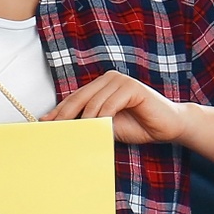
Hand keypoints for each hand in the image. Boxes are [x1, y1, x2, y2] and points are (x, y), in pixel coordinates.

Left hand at [39, 70, 184, 144]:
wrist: (168, 126)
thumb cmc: (139, 126)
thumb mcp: (108, 126)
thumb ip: (90, 123)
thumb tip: (66, 129)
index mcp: (101, 85)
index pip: (75, 98)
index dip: (59, 111)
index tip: (45, 124)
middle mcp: (109, 79)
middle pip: (80, 98)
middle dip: (65, 115)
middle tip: (55, 130)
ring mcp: (120, 80)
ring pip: (93, 103)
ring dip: (85, 121)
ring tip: (78, 135)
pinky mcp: (132, 87)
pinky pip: (110, 104)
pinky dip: (102, 118)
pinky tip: (98, 129)